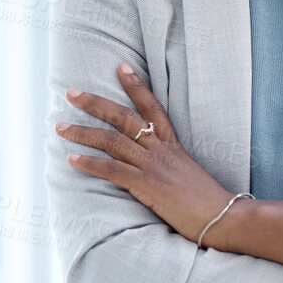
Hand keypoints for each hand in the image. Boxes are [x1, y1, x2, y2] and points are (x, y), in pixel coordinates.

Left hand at [56, 62, 237, 241]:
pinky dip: (90, 164)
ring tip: (59, 127)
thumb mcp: (187, 173)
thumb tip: (154, 163)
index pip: (152, 106)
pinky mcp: (147, 186)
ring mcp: (153, 166)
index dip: (136, 85)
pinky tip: (71, 160)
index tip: (121, 66)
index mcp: (172, 144)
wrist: (223, 217)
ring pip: (112, 140)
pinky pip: (112, 170)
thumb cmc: (207, 201)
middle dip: (94, 103)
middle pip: (123, 117)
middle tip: (71, 92)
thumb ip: (169, 163)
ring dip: (82, 132)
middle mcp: (161, 149)